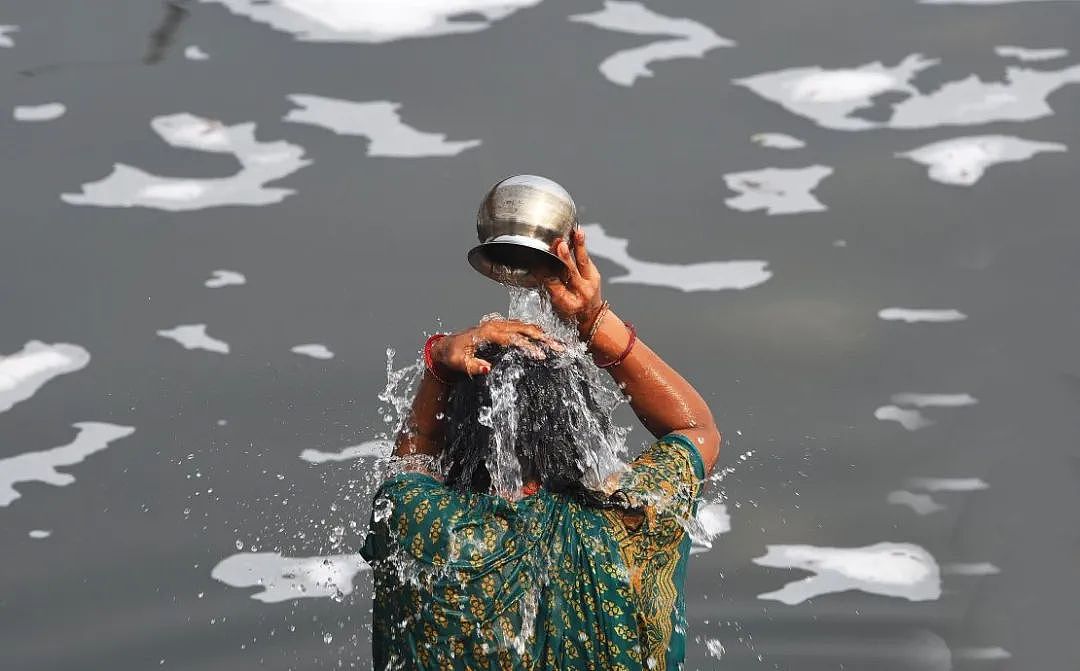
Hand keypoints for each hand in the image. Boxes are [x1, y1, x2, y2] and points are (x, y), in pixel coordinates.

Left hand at [432, 319, 561, 376]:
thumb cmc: (453, 355)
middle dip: (543, 338)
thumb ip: (472, 366)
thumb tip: (487, 369)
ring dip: (543, 334)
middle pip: (525, 328)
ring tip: (559, 344)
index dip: (528, 346)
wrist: (447, 345)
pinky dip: (536, 331)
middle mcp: (496, 325)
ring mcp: (500, 324)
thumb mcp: (459, 363)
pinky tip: (547, 339)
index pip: (513, 338)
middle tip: (559, 347)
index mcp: (488, 332)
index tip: (541, 355)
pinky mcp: (502, 326)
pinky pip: (522, 326)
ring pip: (526, 326)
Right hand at [542, 228, 603, 336]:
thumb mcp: (556, 304)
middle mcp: (581, 292)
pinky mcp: (595, 274)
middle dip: (565, 258)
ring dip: (579, 246)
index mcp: (567, 302)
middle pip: (571, 272)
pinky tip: (577, 233)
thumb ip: (549, 285)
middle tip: (560, 245)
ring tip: (577, 233)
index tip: (538, 261)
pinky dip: (580, 246)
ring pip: (583, 262)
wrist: (591, 316)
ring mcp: (591, 283)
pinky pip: (586, 259)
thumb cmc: (570, 310)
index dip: (545, 272)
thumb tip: (536, 267)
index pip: (554, 284)